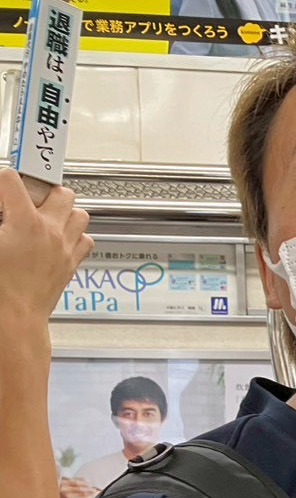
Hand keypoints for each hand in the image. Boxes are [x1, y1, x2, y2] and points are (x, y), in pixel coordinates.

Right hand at [0, 169, 91, 345]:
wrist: (15, 318)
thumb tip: (3, 216)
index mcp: (25, 222)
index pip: (12, 179)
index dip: (0, 180)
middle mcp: (51, 231)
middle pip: (61, 191)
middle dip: (42, 190)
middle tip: (26, 200)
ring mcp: (65, 248)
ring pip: (79, 214)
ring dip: (63, 211)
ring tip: (43, 217)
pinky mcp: (71, 264)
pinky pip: (85, 239)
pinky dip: (74, 235)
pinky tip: (56, 239)